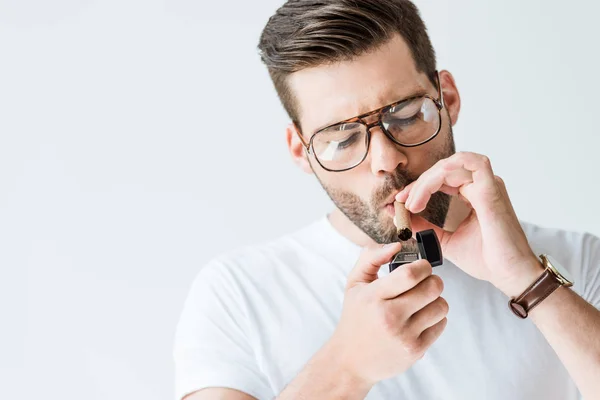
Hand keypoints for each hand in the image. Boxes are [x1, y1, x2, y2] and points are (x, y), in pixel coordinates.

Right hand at [330, 242, 448, 386]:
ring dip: (436, 299)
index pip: (411, 274)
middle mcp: (390, 317)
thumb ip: (372, 258)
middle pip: (432, 288)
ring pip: (441, 306)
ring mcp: (404, 336)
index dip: (423, 266)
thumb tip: (397, 245)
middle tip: (425, 282)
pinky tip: (421, 318)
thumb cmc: (355, 317)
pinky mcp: (415, 350)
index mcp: (374, 297)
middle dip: (433, 280)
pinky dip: (435, 318)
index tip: (421, 267)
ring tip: (422, 301)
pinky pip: (441, 325)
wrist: (351, 360)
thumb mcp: (354, 284)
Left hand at [395, 151, 543, 296]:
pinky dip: (442, 174)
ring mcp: (489, 185)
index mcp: (474, 193)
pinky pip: (469, 165)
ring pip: (451, 164)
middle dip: (418, 183)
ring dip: (426, 180)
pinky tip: (425, 194)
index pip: (442, 178)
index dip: (418, 186)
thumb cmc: (486, 258)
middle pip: (443, 168)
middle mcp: (483, 185)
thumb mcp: (445, 238)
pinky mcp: (491, 191)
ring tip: (412, 202)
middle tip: (402, 201)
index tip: (401, 202)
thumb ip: (425, 224)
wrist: (509, 275)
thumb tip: (400, 214)